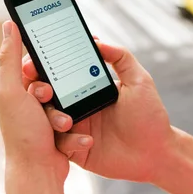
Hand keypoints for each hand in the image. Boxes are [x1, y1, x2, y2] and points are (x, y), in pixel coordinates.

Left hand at [0, 21, 91, 187]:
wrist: (38, 174)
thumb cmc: (22, 135)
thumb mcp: (12, 92)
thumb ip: (9, 58)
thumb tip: (8, 25)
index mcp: (15, 91)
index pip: (34, 66)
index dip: (42, 70)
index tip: (47, 78)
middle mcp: (29, 104)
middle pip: (55, 84)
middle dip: (58, 97)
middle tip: (50, 106)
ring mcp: (45, 119)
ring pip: (68, 103)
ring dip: (67, 116)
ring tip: (62, 127)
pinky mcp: (60, 133)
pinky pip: (76, 123)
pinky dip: (75, 133)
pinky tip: (73, 141)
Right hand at [22, 36, 172, 182]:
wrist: (156, 152)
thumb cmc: (150, 115)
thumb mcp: (139, 81)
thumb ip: (121, 57)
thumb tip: (97, 41)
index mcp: (85, 87)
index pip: (57, 72)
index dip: (42, 64)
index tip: (36, 60)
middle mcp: (75, 105)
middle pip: (44, 94)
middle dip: (36, 88)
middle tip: (44, 90)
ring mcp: (74, 128)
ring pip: (46, 120)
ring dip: (51, 117)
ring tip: (67, 121)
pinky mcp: (75, 150)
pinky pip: (60, 144)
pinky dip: (69, 141)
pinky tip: (89, 141)